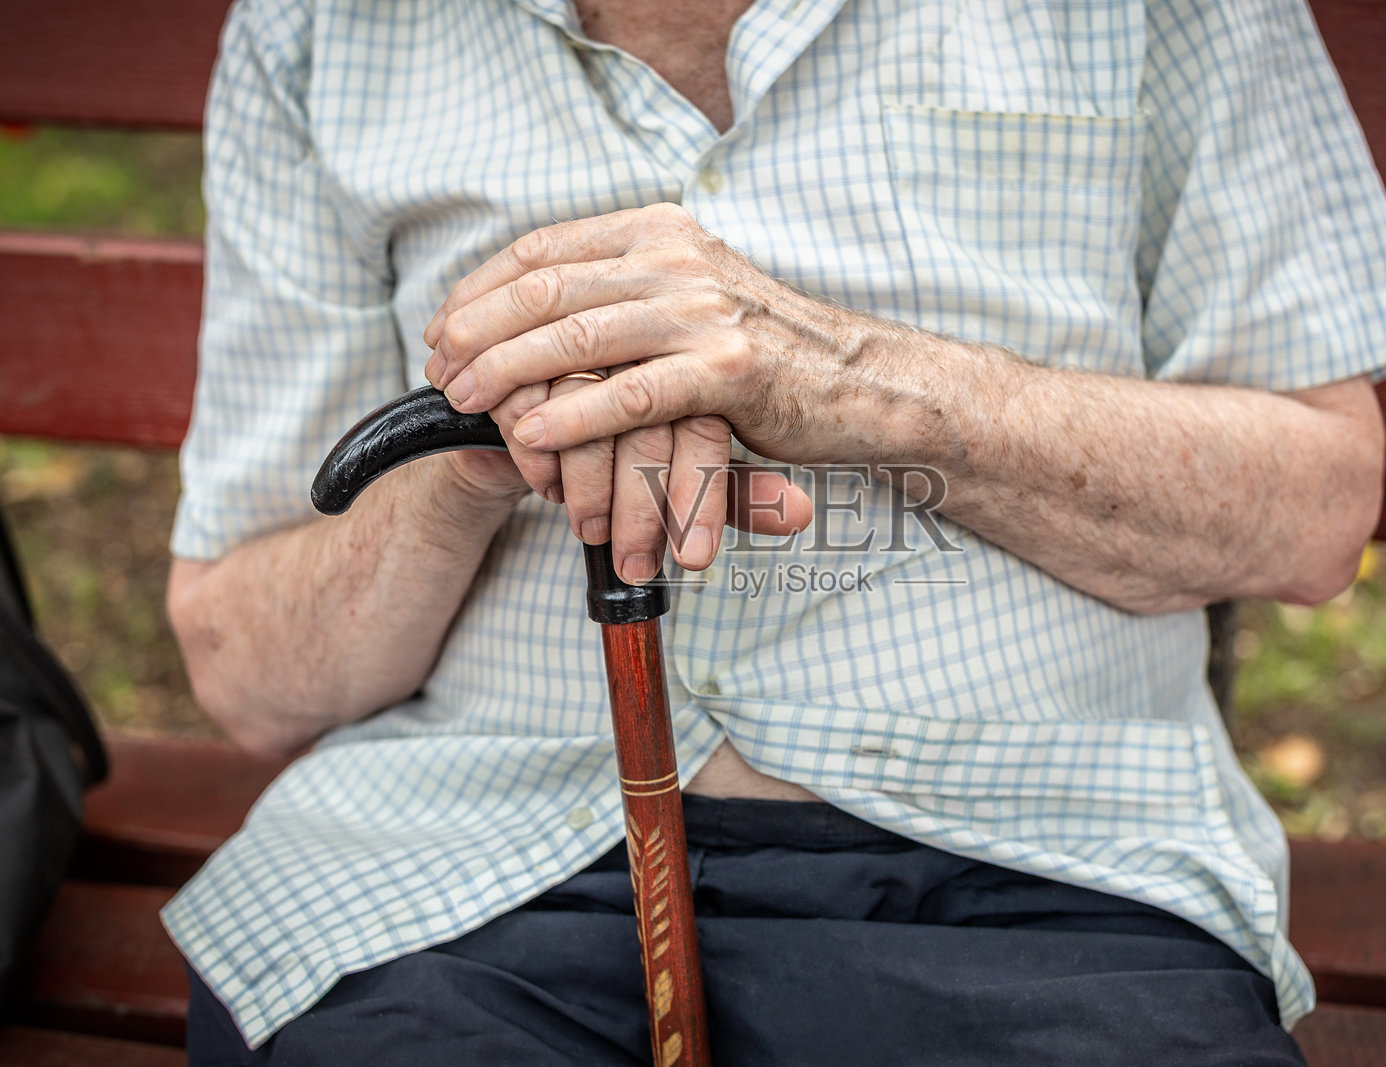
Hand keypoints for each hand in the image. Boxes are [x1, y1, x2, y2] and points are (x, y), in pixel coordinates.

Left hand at [422, 205, 864, 577]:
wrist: (863, 379)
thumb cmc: (769, 352)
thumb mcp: (693, 297)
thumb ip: (627, 290)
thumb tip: (540, 311)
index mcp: (660, 231)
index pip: (544, 249)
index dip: (481, 289)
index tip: (442, 327)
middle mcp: (678, 257)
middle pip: (548, 286)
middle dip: (478, 330)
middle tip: (437, 368)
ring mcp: (704, 310)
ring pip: (578, 334)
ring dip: (507, 371)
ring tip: (463, 399)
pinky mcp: (728, 370)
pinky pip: (631, 392)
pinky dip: (573, 415)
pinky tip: (531, 436)